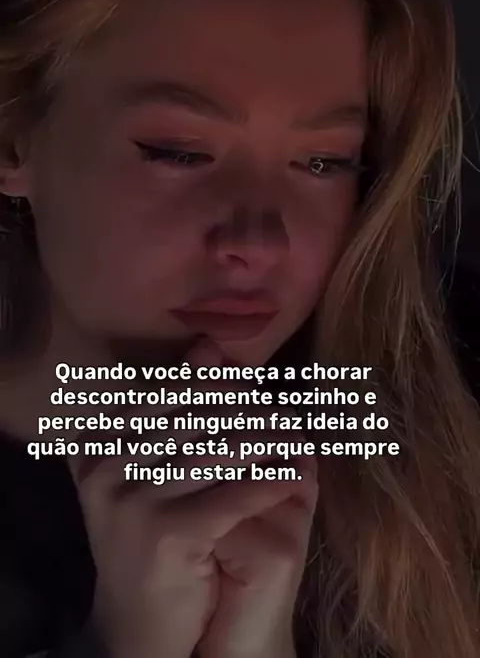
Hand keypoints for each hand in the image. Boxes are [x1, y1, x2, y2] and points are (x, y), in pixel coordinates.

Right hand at [69, 340, 316, 657]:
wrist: (140, 623)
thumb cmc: (155, 532)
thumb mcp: (159, 465)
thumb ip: (181, 406)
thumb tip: (210, 344)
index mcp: (97, 439)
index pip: (172, 393)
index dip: (222, 389)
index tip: (260, 388)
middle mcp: (103, 463)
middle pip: (197, 419)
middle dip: (250, 413)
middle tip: (288, 415)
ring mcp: (128, 498)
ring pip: (219, 452)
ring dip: (268, 444)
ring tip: (298, 440)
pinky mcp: (162, 532)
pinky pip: (231, 496)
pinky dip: (269, 483)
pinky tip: (294, 476)